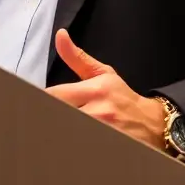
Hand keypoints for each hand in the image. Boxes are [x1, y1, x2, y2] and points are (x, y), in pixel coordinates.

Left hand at [46, 29, 164, 149]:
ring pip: (67, 133)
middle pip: (58, 115)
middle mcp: (98, 112)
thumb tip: (60, 35)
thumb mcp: (102, 73)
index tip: (34, 100)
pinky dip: (71, 145)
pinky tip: (66, 144)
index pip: (54, 95)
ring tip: (51, 132)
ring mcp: (102, 133)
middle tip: (40, 117)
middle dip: (47, 115)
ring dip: (57, 132)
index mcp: (94, 90)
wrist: (151, 123)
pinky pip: (78, 147)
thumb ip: (77, 57)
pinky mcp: (105, 149)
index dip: (41, 99)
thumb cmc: (121, 97)